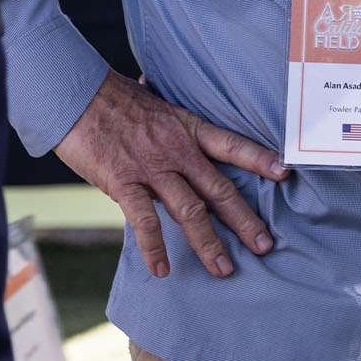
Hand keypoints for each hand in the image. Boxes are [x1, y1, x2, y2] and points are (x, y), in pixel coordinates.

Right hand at [54, 70, 288, 279]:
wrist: (74, 94)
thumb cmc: (113, 98)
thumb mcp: (155, 102)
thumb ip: (170, 114)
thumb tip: (163, 91)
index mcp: (189, 130)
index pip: (234, 146)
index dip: (260, 159)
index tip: (286, 173)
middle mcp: (178, 151)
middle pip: (220, 190)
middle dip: (245, 221)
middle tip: (265, 245)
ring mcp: (153, 169)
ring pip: (190, 211)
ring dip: (208, 243)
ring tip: (223, 269)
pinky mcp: (124, 183)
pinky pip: (144, 221)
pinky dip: (154, 247)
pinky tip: (163, 269)